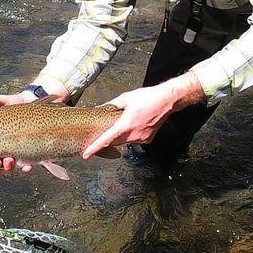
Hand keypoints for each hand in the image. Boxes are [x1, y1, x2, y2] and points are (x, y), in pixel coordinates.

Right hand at [0, 84, 69, 175]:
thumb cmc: (14, 104)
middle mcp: (1, 148)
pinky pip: (26, 164)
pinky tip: (26, 166)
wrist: (34, 102)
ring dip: (7, 167)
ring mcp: (14, 151)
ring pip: (9, 166)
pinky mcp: (28, 152)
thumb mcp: (2, 101)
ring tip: (9, 161)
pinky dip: (26, 167)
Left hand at [81, 75, 204, 158]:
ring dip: (121, 134)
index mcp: (125, 124)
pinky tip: (136, 124)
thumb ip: (111, 105)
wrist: (167, 100)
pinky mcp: (148, 139)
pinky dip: (131, 134)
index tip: (86, 155)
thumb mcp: (126, 98)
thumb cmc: (148, 97)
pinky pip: (134, 139)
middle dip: (108, 138)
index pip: (106, 140)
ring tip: (127, 121)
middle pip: (114, 141)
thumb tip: (100, 108)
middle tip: (105, 129)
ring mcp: (141, 138)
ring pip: (124, 141)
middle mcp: (133, 134)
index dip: (94, 148)